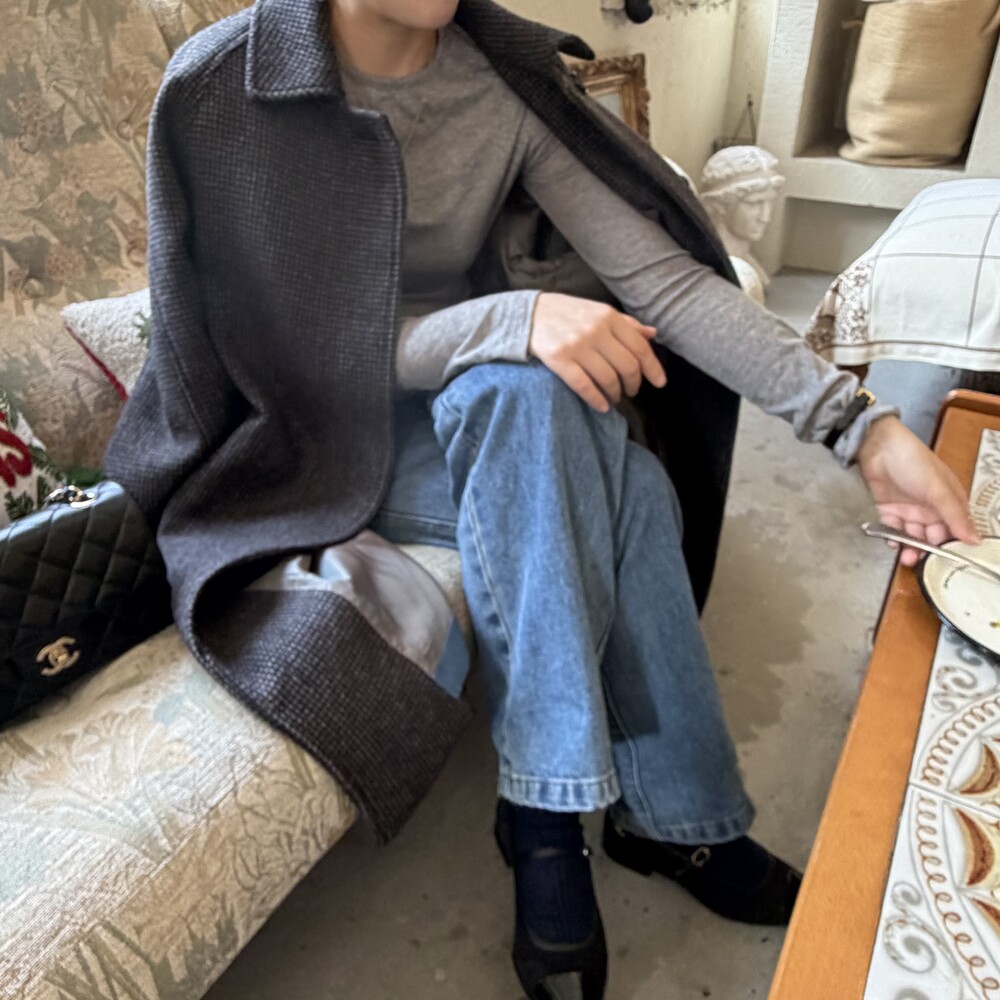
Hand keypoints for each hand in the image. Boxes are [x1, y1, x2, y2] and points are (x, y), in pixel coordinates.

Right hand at [529, 293, 666, 412]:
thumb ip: (626, 323)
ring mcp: (577, 346)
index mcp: (609, 317)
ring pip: (608, 378)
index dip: (653, 368)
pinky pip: (584, 385)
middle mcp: (596, 330)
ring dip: (615, 394)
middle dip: (633, 384)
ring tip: (614, 398)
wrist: (529, 315)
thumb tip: (652, 334)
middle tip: (631, 392)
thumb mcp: (598, 311)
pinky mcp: (559, 360)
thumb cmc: (568, 314)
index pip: (640, 347)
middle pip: (627, 366)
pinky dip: (596, 399)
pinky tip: (602, 406)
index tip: (660, 383)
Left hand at [856, 415, 979, 565]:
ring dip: (909, 547)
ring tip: (907, 558)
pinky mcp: (887, 507)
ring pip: (911, 535)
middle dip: (927, 550)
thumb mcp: (939, 490)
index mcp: (948, 500)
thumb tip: (975, 539)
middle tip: (921, 562)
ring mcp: (907, 507)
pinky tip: (892, 542)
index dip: (951, 545)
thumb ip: (955, 517)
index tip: (947, 562)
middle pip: (931, 535)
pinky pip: (891, 528)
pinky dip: (892, 537)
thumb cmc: (913, 461)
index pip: (954, 529)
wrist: (877, 447)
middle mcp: (929, 506)